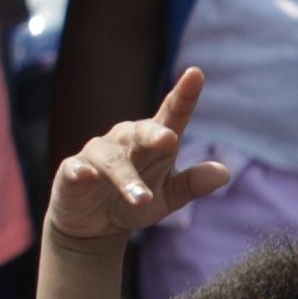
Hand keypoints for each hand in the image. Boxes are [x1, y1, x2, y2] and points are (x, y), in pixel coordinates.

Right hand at [41, 69, 232, 250]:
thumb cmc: (135, 201)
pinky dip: (81, 170)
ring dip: (127, 178)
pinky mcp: (72, 171)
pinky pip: (77, 168)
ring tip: (142, 198)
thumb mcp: (169, 197)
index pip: (172, 114)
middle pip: (140, 132)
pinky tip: (86, 175)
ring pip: (113, 160)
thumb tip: (224, 172)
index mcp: (154, 142)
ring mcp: (98, 155)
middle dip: (153, 134)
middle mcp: (126, 141)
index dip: (184, 94)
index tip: (196, 74)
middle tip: (169, 139)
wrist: (94, 224)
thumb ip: (193, 184)